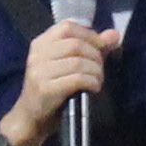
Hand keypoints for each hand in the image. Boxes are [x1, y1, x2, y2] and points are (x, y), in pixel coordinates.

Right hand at [5, 19, 118, 145]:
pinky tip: (94, 88)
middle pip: (75, 44)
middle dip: (95, 55)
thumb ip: (91, 48)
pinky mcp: (45, 89)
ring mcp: (40, 71)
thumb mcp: (68, 66)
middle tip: (100, 68)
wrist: (30, 118)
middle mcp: (38, 54)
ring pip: (78, 62)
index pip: (67, 27)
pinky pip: (76, 79)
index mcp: (41, 43)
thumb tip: (114, 35)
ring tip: (98, 80)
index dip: (89, 35)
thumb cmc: (52, 90)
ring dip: (95, 71)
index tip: (101, 47)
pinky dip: (91, 82)